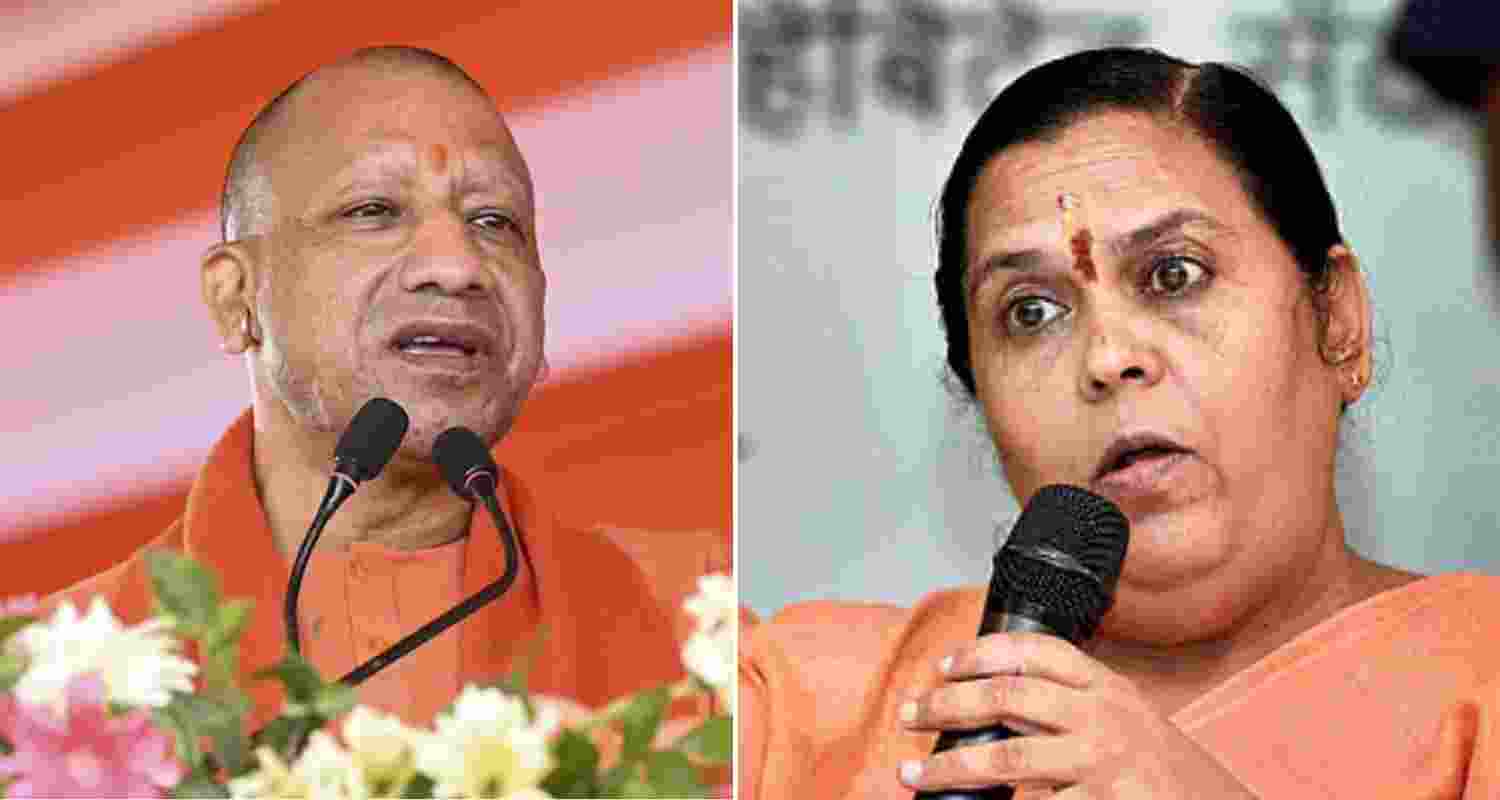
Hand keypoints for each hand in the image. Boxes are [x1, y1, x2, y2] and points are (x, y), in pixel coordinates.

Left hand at [896, 632, 1257, 798]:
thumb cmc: (1159, 771)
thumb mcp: (1124, 719)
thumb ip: (1070, 706)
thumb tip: (991, 703)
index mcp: (1107, 687)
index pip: (1036, 649)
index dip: (981, 652)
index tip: (943, 666)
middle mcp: (1104, 717)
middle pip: (1007, 695)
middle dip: (947, 703)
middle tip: (908, 713)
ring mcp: (1102, 763)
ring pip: (1007, 759)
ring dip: (950, 767)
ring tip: (913, 774)